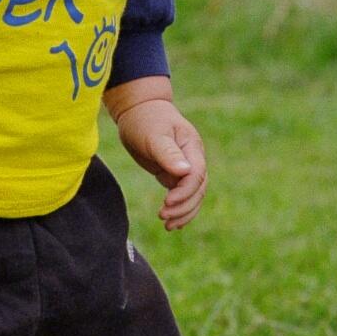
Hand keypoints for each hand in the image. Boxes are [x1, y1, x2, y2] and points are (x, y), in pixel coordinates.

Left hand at [105, 79, 206, 231]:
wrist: (138, 110)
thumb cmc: (145, 119)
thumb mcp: (154, 135)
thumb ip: (168, 153)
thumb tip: (185, 172)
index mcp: (192, 147)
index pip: (197, 175)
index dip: (185, 192)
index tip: (167, 203)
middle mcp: (193, 158)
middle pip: (198, 189)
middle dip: (184, 206)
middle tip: (163, 217)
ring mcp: (185, 166)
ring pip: (193, 195)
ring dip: (183, 212)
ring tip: (168, 226)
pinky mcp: (174, 172)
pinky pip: (182, 194)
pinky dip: (179, 209)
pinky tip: (172, 222)